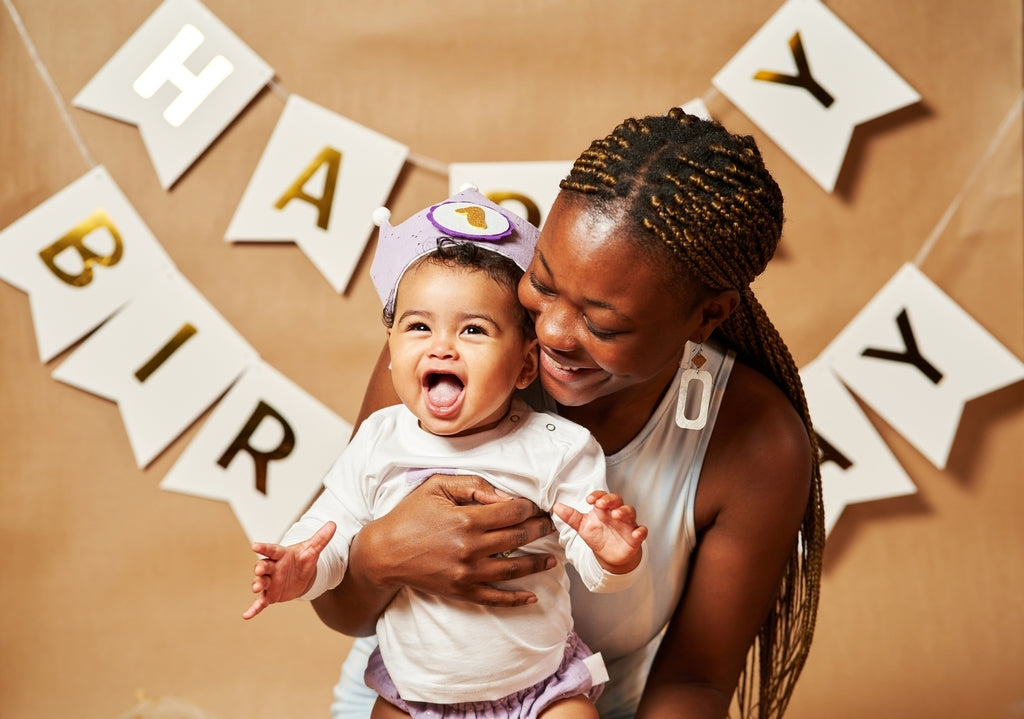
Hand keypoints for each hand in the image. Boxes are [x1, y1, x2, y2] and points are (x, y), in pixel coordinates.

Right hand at [242, 521, 335, 619]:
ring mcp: (271, 582)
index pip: (272, 550)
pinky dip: (254, 609)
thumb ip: (321, 538)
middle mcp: (273, 567)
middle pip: (264, 566)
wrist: (303, 576)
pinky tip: (246, 615)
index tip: (254, 546)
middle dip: (260, 568)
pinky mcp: (271, 595)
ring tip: (256, 588)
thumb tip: (333, 524)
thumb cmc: (303, 560)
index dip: (264, 547)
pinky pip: (261, 602)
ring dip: (258, 584)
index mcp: (281, 554)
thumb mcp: (313, 550)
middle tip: (258, 570)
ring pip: (261, 582)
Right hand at [355, 474, 556, 606]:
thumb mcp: (437, 487)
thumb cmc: (410, 514)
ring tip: (552, 559)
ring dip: (537, 563)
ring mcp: (467, 572)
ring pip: (514, 568)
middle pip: (519, 537)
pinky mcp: (462, 590)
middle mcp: (471, 547)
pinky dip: (516, 599)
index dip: (529, 507)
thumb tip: (506, 496)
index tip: (536, 505)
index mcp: (467, 519)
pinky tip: (532, 596)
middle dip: (540, 529)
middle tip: (551, 525)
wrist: (383, 552)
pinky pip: (495, 597)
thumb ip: (474, 486)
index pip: (513, 512)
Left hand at [554, 491, 647, 572]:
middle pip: (617, 500)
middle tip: (602, 504)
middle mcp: (616, 513)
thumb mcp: (583, 527)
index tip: (589, 500)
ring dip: (624, 512)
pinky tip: (636, 534)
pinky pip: (642, 531)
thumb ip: (571, 517)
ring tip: (616, 515)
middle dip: (610, 500)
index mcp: (603, 509)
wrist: (610, 556)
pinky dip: (641, 531)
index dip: (597, 496)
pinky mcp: (635, 537)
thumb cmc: (598, 536)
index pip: (602, 496)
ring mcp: (627, 524)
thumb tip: (556, 507)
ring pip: (630, 512)